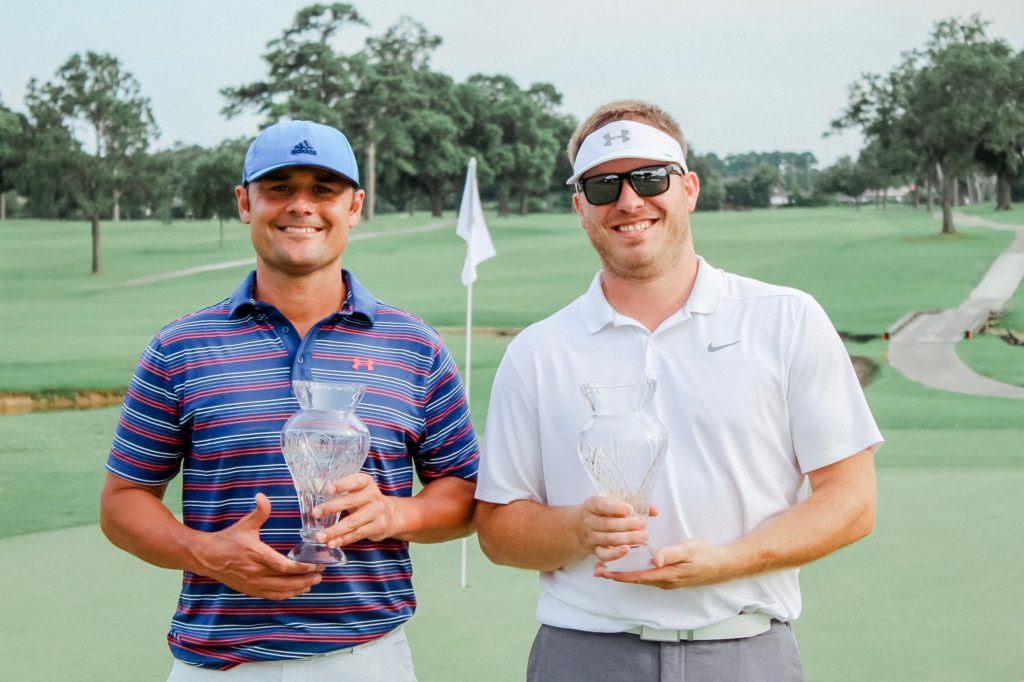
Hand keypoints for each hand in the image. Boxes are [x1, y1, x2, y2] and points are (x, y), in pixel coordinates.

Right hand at [192, 493, 323, 599]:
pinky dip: (286, 595)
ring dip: (298, 589)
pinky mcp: (249, 590)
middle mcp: (255, 573)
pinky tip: (296, 590)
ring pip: (280, 591)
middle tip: (321, 575)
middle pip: (285, 581)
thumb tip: (263, 496)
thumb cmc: (227, 539)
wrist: (206, 557)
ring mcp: (252, 584)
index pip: (283, 566)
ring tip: (313, 583)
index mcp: (256, 555)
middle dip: (305, 579)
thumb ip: (258, 512)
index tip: (316, 565)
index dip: (301, 568)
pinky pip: (271, 596)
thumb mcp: (244, 524)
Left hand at [313, 473, 398, 547]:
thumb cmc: (366, 501)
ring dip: (334, 530)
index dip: (342, 485)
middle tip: (315, 513)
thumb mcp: (358, 490)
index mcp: (366, 483)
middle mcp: (373, 495)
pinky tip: (332, 543)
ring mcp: (377, 512)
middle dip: (331, 508)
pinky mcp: (378, 527)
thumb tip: (316, 490)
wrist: (391, 515)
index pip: (354, 481)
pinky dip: (343, 540)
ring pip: (352, 522)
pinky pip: (357, 534)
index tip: (328, 489)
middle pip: (350, 502)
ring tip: (319, 536)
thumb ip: (341, 490)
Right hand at [573, 496, 653, 563]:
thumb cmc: (603, 511)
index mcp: (592, 505)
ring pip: (609, 539)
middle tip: (643, 525)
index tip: (630, 510)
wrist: (581, 525)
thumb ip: (635, 503)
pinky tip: (627, 550)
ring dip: (627, 539)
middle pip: (608, 524)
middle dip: (628, 525)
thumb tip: (655, 510)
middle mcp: (589, 521)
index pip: (602, 505)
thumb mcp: (614, 501)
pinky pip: (603, 554)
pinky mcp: (594, 550)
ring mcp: (591, 537)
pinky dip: (615, 554)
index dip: (616, 508)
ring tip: (643, 537)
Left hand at [594, 539, 732, 588]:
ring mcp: (667, 581)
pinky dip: (634, 572)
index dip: (619, 574)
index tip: (603, 572)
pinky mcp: (670, 577)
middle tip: (597, 571)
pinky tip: (629, 566)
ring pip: (640, 578)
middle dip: (616, 575)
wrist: (723, 566)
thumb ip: (671, 553)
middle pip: (635, 579)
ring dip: (623, 574)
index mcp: (666, 574)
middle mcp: (664, 581)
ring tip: (607, 569)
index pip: (637, 576)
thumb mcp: (689, 550)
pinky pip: (648, 576)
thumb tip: (655, 559)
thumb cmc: (706, 556)